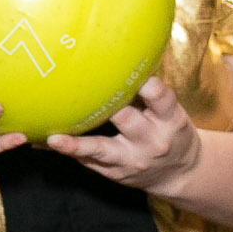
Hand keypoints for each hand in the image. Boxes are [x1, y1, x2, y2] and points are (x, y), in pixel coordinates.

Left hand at [46, 76, 202, 193]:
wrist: (181, 173)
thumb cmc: (167, 131)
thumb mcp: (169, 112)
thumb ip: (147, 93)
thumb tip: (117, 58)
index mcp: (170, 119)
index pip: (160, 97)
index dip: (147, 85)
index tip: (130, 71)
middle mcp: (152, 140)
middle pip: (127, 119)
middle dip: (107, 106)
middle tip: (83, 92)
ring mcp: (132, 159)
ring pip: (102, 149)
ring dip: (77, 143)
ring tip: (55, 138)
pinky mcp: (116, 172)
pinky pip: (90, 161)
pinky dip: (71, 151)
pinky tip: (52, 144)